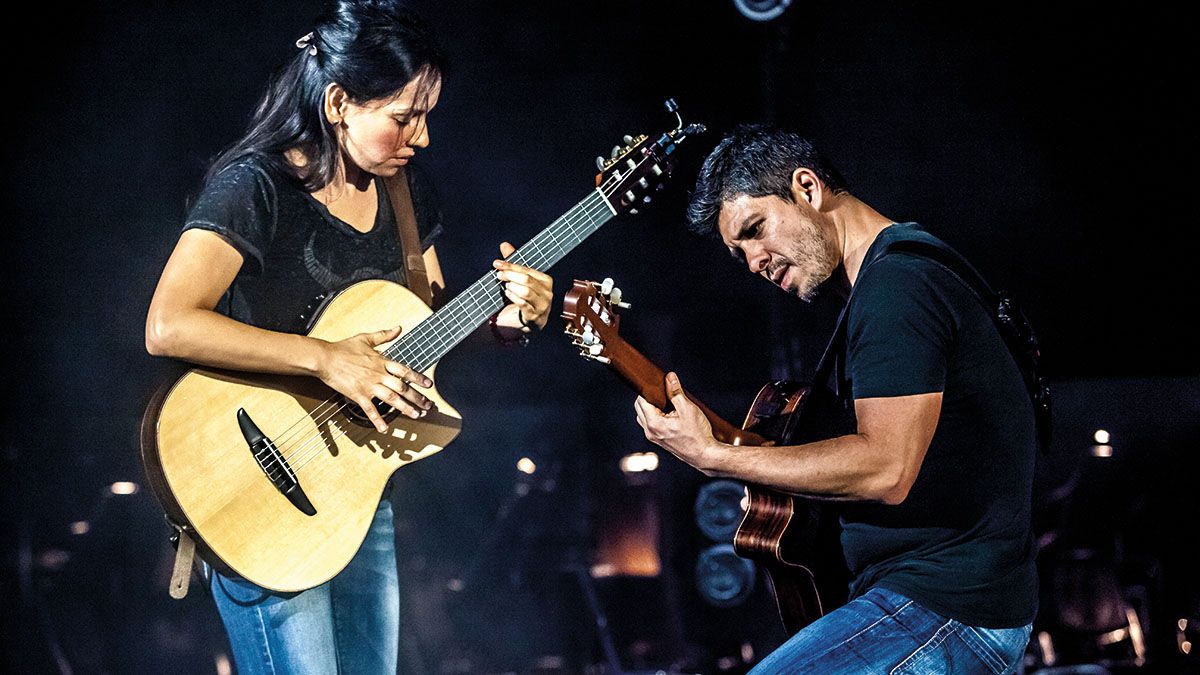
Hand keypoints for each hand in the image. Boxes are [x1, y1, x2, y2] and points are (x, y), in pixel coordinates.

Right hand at [315, 325, 432, 432]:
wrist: (325, 358)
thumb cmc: (343, 348)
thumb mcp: (366, 338)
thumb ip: (384, 335)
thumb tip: (398, 328)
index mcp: (381, 361)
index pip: (405, 370)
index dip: (418, 378)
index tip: (429, 385)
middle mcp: (378, 374)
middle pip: (402, 387)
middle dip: (417, 397)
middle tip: (428, 405)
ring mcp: (369, 386)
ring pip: (391, 398)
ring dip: (405, 408)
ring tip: (415, 415)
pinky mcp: (358, 395)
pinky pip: (370, 410)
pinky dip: (378, 420)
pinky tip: (384, 428)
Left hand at [492, 241, 552, 330]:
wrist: (525, 323)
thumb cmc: (524, 299)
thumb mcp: (519, 280)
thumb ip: (513, 263)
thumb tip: (505, 245)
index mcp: (546, 281)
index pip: (527, 270)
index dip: (511, 265)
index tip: (497, 263)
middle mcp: (547, 293)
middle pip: (527, 279)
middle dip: (510, 275)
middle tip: (498, 275)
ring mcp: (542, 306)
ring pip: (525, 291)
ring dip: (512, 287)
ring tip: (506, 286)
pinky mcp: (534, 316)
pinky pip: (522, 304)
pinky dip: (513, 297)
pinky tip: (507, 294)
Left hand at [634, 372, 721, 473]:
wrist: (704, 455)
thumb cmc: (697, 434)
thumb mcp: (687, 408)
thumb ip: (676, 392)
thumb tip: (669, 377)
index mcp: (654, 423)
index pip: (641, 400)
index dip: (648, 389)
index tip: (657, 383)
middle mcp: (650, 432)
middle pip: (639, 408)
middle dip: (649, 397)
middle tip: (663, 391)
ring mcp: (654, 438)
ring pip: (644, 417)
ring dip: (651, 407)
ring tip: (667, 402)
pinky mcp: (659, 441)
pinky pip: (650, 425)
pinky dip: (655, 416)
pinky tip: (669, 413)